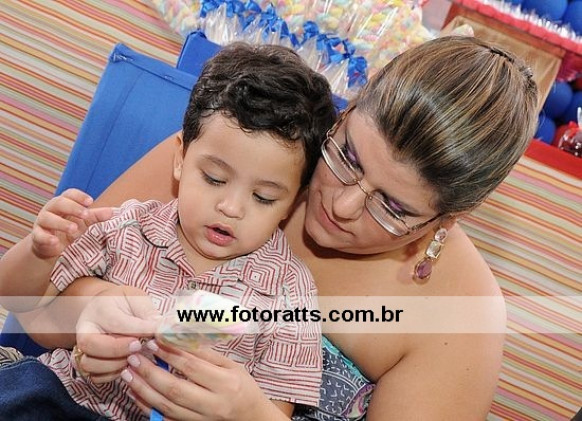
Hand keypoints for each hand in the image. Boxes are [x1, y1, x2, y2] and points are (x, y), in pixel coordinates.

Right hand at [31, 188, 112, 258]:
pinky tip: (55, 242)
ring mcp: (42, 223)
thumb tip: (112, 212)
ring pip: (47, 218)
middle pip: (58, 203)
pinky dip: (47, 238)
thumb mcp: (85, 222)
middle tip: (86, 214)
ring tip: (74, 229)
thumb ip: (96, 216)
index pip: (69, 194)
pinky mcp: (37, 237)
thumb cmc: (71, 230)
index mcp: (63, 203)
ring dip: (61, 223)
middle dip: (72, 207)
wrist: (54, 248)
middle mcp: (51, 210)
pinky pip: (39, 235)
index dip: (79, 196)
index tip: (90, 201)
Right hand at [75, 286, 160, 383]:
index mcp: (99, 308)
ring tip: (133, 357)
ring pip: (89, 364)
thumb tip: (162, 328)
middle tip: (138, 347)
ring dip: (114, 365)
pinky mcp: (87, 362)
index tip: (154, 333)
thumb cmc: (125, 303)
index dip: (137, 331)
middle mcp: (84, 329)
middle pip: (90, 345)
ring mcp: (82, 347)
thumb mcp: (138, 299)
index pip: (115, 322)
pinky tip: (127, 366)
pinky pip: (94, 376)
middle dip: (117, 350)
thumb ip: (149, 313)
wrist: (108, 308)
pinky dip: (112, 375)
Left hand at [121, 343, 284, 420]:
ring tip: (128, 374)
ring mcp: (201, 419)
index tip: (154, 342)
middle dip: (150, 372)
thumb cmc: (243, 387)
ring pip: (166, 406)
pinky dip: (147, 407)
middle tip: (134, 357)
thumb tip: (180, 339)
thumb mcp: (231, 366)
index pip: (192, 367)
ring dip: (143, 390)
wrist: (252, 418)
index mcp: (225, 383)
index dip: (170, 353)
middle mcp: (213, 404)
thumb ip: (207, 355)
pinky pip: (165, 419)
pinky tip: (135, 394)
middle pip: (175, 388)